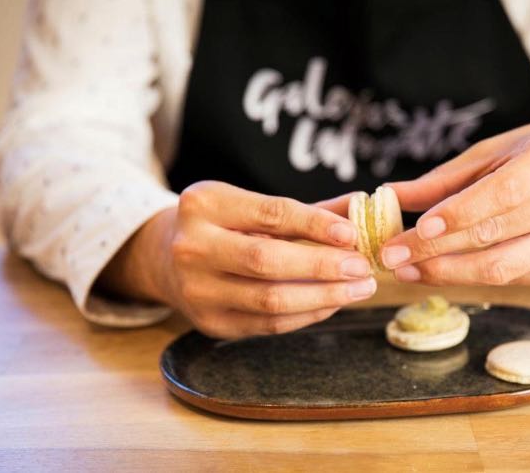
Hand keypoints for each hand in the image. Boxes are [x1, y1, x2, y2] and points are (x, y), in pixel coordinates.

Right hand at [99, 181, 375, 338]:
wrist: (166, 258)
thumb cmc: (223, 225)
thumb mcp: (251, 205)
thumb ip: (306, 211)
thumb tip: (360, 209)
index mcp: (204, 204)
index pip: (270, 213)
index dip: (315, 225)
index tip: (352, 234)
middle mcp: (193, 247)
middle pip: (267, 261)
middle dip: (323, 266)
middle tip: (362, 267)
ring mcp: (197, 290)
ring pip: (270, 300)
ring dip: (324, 297)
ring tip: (359, 289)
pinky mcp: (210, 323)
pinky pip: (268, 325)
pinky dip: (307, 315)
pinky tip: (333, 303)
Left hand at [380, 120, 529, 284]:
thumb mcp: (500, 150)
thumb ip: (447, 177)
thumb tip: (391, 196)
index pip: (502, 193)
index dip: (458, 214)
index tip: (417, 228)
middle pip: (495, 235)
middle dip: (435, 249)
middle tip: (391, 255)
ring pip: (501, 268)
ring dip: (447, 272)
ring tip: (407, 269)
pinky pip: (511, 278)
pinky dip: (470, 277)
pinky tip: (438, 271)